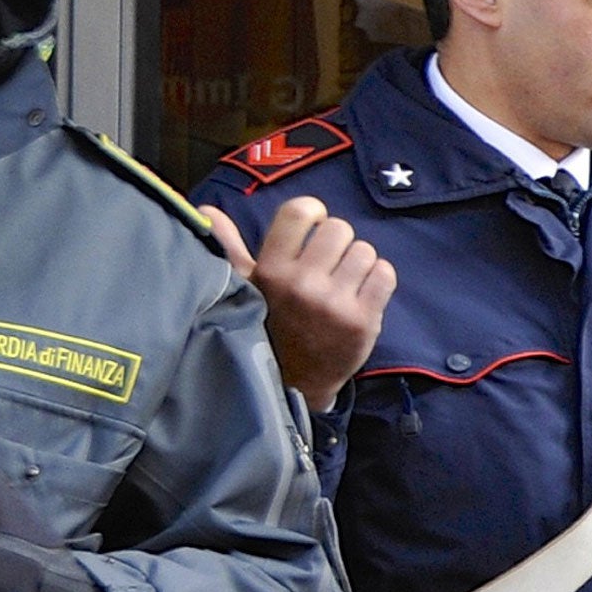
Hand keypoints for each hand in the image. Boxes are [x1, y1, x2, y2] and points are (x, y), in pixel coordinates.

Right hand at [202, 197, 395, 411]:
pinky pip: (385, 274)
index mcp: (270, 269)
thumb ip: (229, 247)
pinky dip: (378, 279)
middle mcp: (302, 283)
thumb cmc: (270, 325)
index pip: (298, 212)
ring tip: (344, 281)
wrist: (296, 382)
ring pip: (365, 251)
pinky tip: (363, 292)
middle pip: (339, 229)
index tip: (314, 225)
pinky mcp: (363, 321)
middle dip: (338, 242)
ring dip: (359, 263)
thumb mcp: (244, 287)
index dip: (313, 212)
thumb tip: (206, 210)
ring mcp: (334, 303)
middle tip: (330, 263)